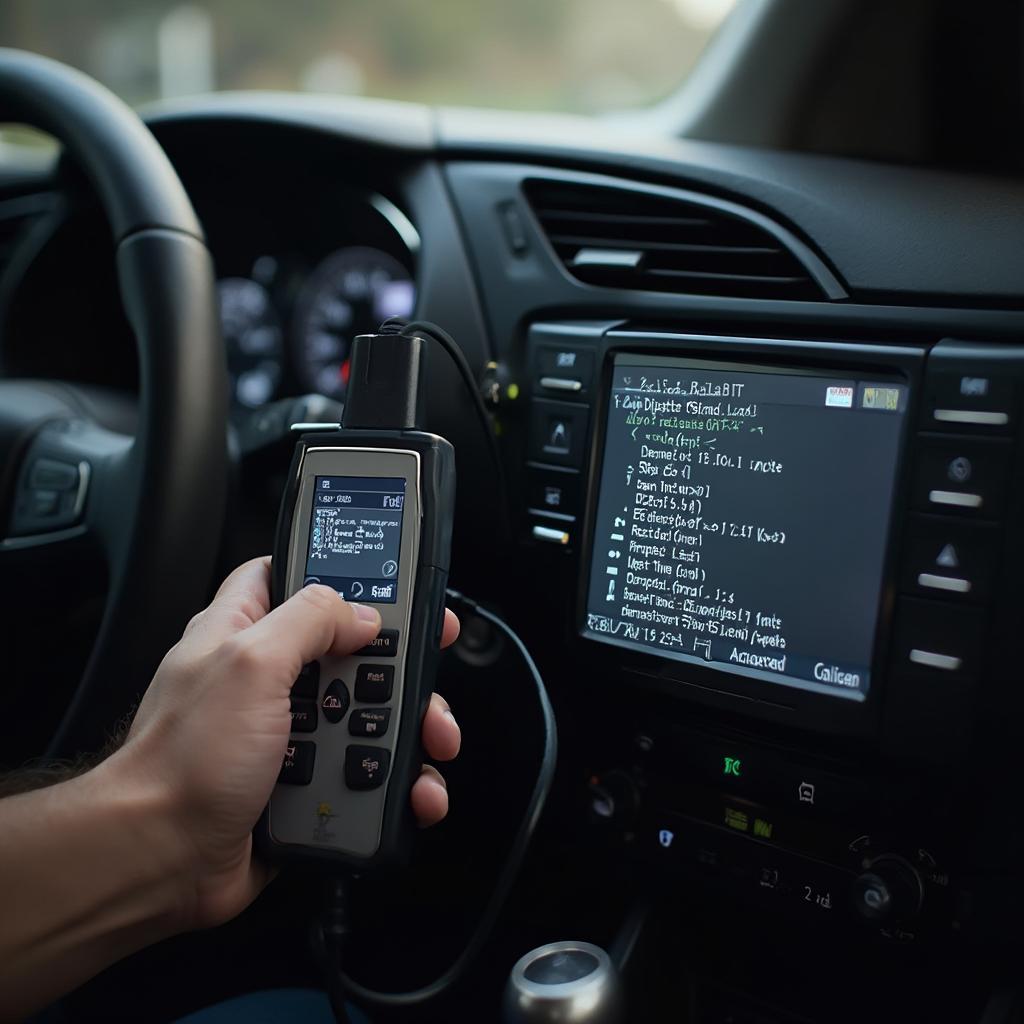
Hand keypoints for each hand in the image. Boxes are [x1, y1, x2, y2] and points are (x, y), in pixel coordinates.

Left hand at [113, 556, 460, 929]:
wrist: (163, 860)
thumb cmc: (183, 763)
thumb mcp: (251, 664)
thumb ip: (309, 620)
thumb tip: (362, 613)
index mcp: (244, 633)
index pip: (293, 577)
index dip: (341, 576)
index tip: (392, 586)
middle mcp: (269, 680)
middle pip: (353, 650)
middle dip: (399, 666)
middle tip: (420, 679)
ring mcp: (291, 733)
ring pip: (371, 715)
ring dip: (409, 731)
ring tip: (427, 744)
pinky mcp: (308, 782)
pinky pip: (369, 773)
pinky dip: (398, 783)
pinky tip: (411, 790)